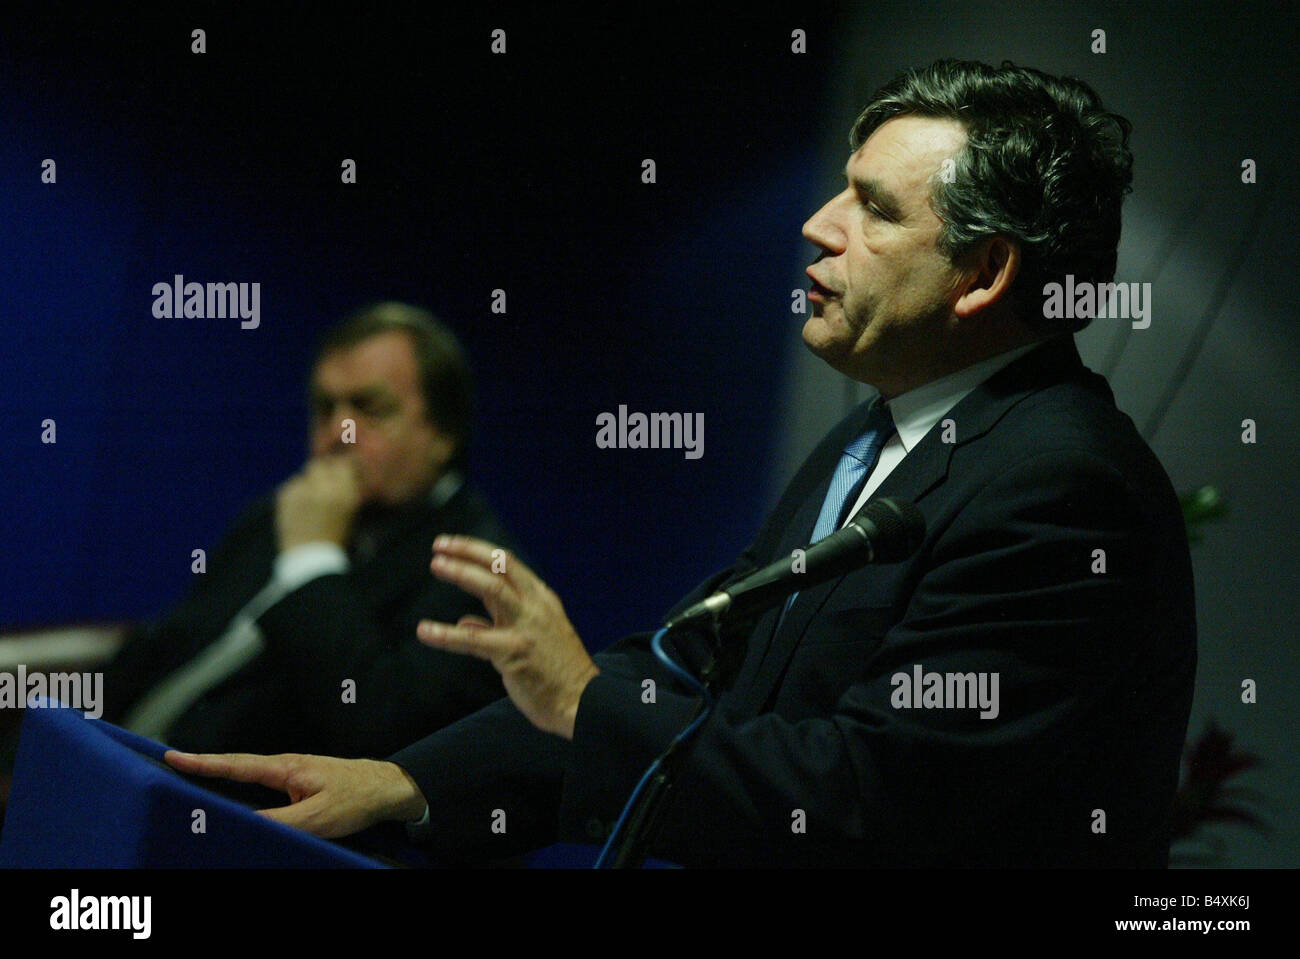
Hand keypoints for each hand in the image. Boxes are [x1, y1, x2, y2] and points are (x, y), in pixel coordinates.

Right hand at [164, 750, 426, 838]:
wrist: (386, 788)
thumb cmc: (355, 798)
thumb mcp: (316, 818)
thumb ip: (278, 821)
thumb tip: (243, 824)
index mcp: (284, 767)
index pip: (234, 765)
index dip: (202, 763)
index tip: (171, 757)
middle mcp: (283, 766)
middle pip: (234, 767)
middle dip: (201, 766)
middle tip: (168, 765)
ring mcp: (290, 774)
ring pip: (246, 777)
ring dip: (219, 777)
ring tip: (187, 781)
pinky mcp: (296, 785)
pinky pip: (260, 786)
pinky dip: (239, 788)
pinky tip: (230, 799)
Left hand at [275, 455, 362, 550]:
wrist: (308, 558)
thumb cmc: (336, 538)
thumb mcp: (351, 512)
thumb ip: (348, 488)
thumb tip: (346, 471)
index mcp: (345, 493)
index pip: (344, 464)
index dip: (341, 466)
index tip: (340, 470)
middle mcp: (324, 487)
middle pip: (321, 464)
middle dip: (322, 471)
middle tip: (322, 482)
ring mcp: (302, 490)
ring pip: (304, 475)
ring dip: (308, 483)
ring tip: (309, 501)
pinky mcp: (285, 494)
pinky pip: (292, 486)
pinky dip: (296, 493)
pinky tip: (299, 509)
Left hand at [419, 536, 599, 738]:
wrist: (583, 703)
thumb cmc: (557, 674)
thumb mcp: (532, 639)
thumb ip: (497, 625)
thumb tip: (466, 622)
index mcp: (541, 600)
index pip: (508, 564)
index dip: (477, 551)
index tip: (452, 545)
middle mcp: (536, 606)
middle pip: (501, 565)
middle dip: (468, 551)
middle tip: (440, 545)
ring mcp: (526, 628)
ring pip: (491, 588)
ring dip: (461, 573)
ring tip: (436, 565)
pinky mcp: (514, 653)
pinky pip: (473, 639)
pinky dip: (446, 634)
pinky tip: (425, 631)